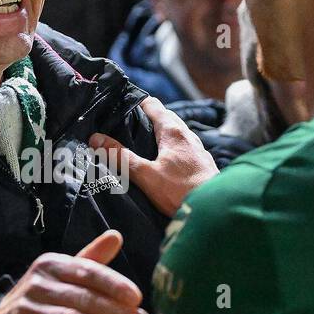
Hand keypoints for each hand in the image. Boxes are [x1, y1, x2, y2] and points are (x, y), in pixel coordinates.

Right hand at [0, 230, 150, 313]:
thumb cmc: (45, 298)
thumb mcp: (64, 275)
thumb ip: (91, 259)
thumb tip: (117, 235)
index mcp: (50, 264)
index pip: (87, 271)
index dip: (114, 284)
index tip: (137, 298)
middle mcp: (36, 284)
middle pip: (83, 298)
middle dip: (117, 312)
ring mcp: (26, 310)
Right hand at [90, 96, 217, 216]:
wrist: (216, 212)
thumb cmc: (182, 192)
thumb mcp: (146, 175)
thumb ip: (121, 157)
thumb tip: (97, 139)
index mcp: (173, 132)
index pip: (153, 105)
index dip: (136, 102)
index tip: (119, 104)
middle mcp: (188, 135)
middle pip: (165, 117)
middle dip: (146, 117)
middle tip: (125, 124)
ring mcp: (198, 149)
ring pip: (176, 133)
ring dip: (160, 133)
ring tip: (141, 143)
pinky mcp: (202, 164)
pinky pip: (183, 147)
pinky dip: (170, 147)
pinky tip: (163, 161)